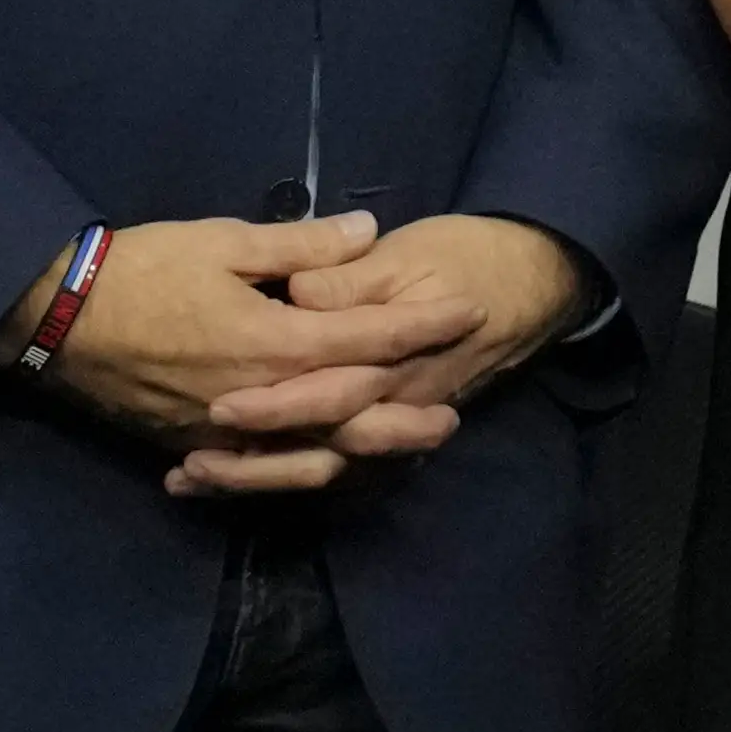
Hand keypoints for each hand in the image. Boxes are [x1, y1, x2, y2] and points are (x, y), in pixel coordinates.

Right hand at [23, 211, 435, 492]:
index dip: (425, 326)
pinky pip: (258, 472)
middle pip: (353, 413)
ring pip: (311, 457)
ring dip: (363, 453)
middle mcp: (262, 399)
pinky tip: (322, 469)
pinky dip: (294, 474)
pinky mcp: (195, 447)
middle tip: (457, 412)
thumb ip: (302, 245)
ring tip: (402, 450)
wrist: (54, 318)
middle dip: (408, 408)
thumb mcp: (224, 241)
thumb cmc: (140, 269)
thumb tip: (369, 233)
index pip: (370, 339)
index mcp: (275, 343)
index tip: (471, 311)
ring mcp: (227, 432)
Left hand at [203, 213, 591, 491]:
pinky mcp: (388, 422)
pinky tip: (220, 476)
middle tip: (193, 460)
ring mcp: (393, 417)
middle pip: (319, 445)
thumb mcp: (410, 254)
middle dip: (256, 458)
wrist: (537, 281)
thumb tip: (301, 292)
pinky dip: (277, 475)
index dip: (275, 405)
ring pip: (323, 467)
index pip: (328, 392)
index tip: (218, 408)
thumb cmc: (469, 256)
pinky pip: (333, 464)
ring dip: (258, 477)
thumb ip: (350, 277)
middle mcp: (390, 401)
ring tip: (193, 475)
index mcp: (391, 358)